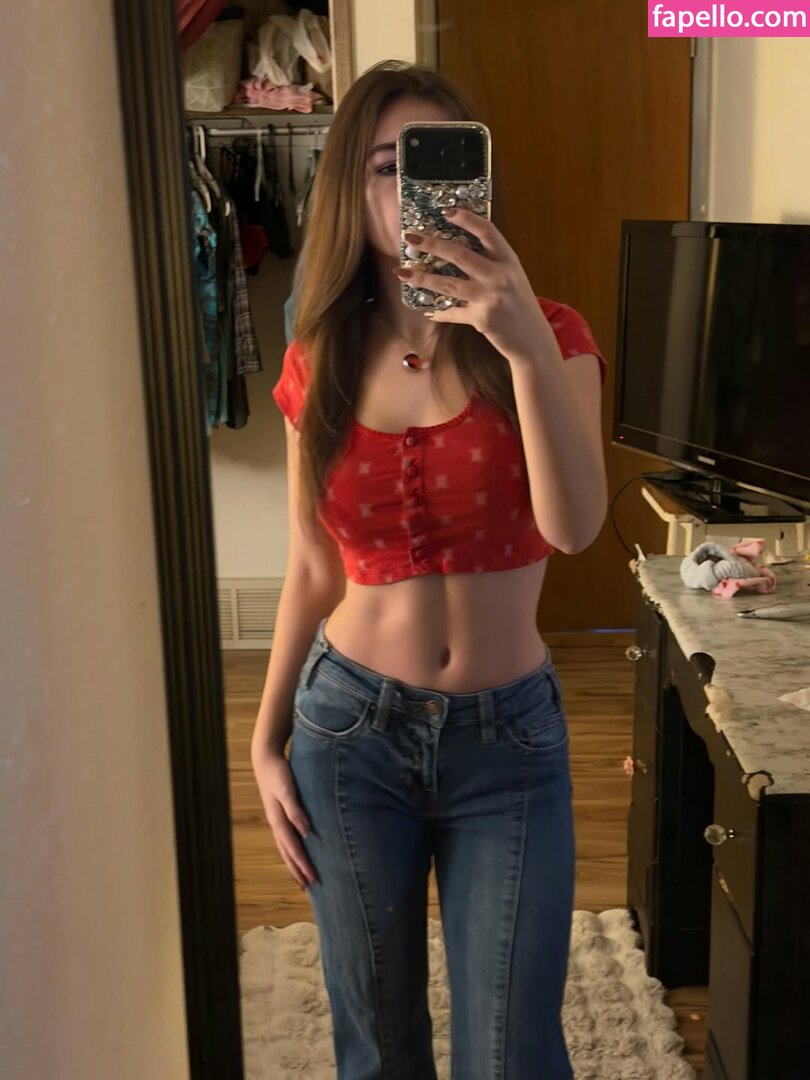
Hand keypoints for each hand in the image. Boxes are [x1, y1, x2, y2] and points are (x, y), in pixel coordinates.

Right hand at [252, 749, 317, 890]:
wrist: (265, 758)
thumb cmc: (278, 773)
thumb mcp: (286, 790)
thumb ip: (295, 810)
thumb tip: (306, 832)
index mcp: (278, 820)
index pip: (293, 849)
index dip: (302, 865)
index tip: (313, 880)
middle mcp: (276, 823)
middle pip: (287, 853)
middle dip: (297, 870)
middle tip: (309, 887)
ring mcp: (276, 819)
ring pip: (285, 847)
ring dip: (293, 863)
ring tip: (302, 876)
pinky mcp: (279, 813)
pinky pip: (286, 837)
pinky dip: (292, 849)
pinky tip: (298, 851)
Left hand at [395, 207, 556, 363]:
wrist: (532, 339)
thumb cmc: (519, 305)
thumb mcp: (512, 278)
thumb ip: (491, 264)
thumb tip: (456, 250)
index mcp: (509, 261)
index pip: (487, 232)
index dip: (467, 219)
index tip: (446, 210)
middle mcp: (500, 276)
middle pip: (460, 255)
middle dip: (432, 245)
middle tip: (410, 239)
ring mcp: (489, 298)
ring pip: (448, 284)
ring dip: (422, 278)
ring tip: (401, 272)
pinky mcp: (481, 319)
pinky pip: (453, 313)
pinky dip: (439, 312)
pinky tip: (427, 311)